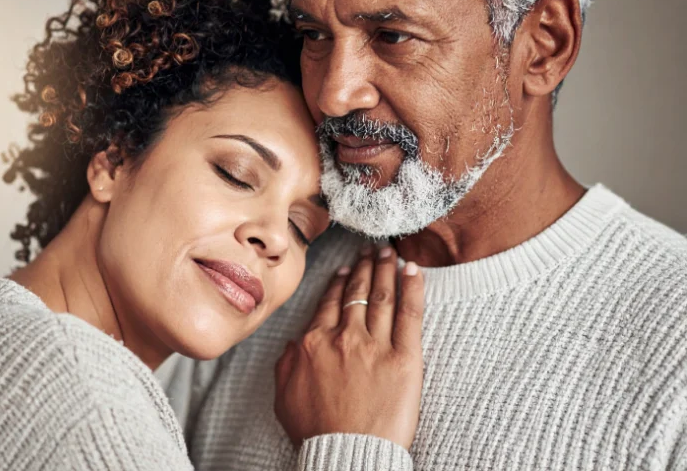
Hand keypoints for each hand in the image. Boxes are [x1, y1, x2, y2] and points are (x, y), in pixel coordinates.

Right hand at [274, 246, 424, 449]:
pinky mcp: (404, 358)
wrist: (347, 456)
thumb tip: (294, 343)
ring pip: (381, 296)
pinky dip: (412, 288)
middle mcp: (344, 337)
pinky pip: (409, 314)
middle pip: (356, 293)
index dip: (340, 282)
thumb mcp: (285, 397)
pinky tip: (413, 270)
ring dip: (385, 269)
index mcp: (314, 343)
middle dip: (364, 266)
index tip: (347, 269)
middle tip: (371, 249)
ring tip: (389, 252)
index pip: (329, 303)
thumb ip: (286, 363)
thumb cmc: (316, 432)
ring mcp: (374, 346)